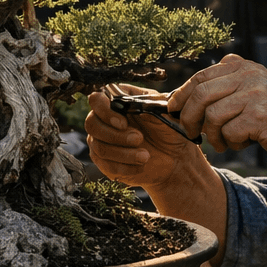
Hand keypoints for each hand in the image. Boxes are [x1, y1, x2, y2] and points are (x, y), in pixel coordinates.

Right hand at [85, 84, 203, 190]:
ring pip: (99, 147)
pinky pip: (107, 166)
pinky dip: (126, 167)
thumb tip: (139, 108)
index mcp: (116, 102)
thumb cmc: (167, 129)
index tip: (123, 123)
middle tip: (139, 139)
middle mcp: (103, 120)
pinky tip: (141, 166)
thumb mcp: (165, 114)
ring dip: (124, 153)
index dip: (105, 111)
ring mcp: (102, 141)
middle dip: (115, 135)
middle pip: (92, 124)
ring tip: (145, 156)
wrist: (174, 157)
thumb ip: (152, 106)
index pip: (97, 100)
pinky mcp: (105, 162)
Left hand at [166, 54, 266, 169]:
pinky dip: (230, 142)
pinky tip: (240, 144)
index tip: (172, 108)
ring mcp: (255, 95)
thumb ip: (231, 85)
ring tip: (222, 143)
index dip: (181, 94)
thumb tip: (188, 94)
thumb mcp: (259, 89)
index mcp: (246, 68)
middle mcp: (250, 76)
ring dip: (211, 135)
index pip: (201, 76)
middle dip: (188, 116)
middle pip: (200, 94)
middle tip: (190, 132)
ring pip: (211, 115)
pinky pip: (228, 132)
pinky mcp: (260, 117)